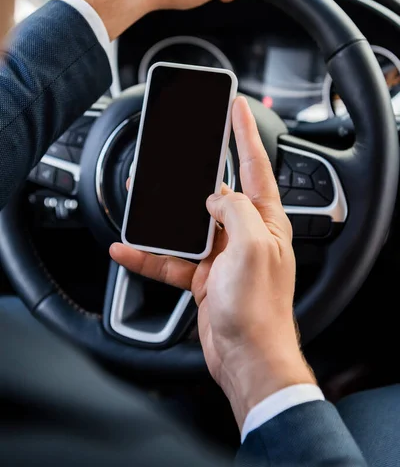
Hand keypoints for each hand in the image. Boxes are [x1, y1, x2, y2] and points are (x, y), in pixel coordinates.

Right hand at [110, 97, 314, 428]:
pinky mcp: (204, 276)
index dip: (244, 134)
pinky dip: (149, 254)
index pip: (255, 166)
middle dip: (193, 172)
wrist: (248, 357)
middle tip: (176, 153)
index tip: (236, 108)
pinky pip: (171, 258)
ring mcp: (223, 255)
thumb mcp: (252, 246)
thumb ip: (233, 210)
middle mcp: (245, 234)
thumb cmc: (260, 309)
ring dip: (163, 214)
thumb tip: (214, 197)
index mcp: (264, 221)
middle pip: (215, 192)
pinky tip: (129, 249)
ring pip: (187, 224)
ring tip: (140, 199)